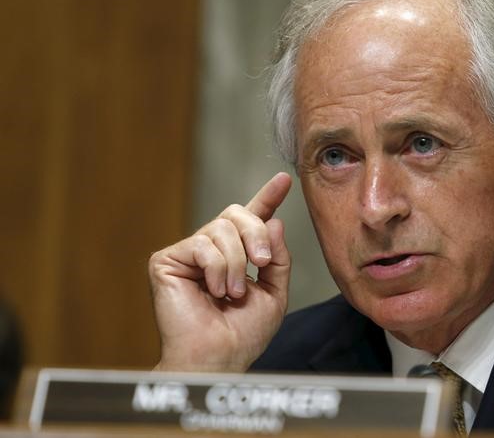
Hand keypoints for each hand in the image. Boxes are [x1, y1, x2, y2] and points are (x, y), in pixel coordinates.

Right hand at [148, 172, 292, 371]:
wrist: (219, 356)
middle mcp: (212, 249)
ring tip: (232, 293)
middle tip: (261, 264)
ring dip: (236, 262)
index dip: (268, 196)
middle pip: (236, 213)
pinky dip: (217, 269)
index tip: (285, 179)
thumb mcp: (274, 292)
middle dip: (256, 235)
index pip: (253, 217)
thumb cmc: (243, 333)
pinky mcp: (166, 260)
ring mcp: (189, 253)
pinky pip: (201, 244)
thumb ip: (278, 257)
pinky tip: (215, 291)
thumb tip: (274, 220)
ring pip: (220, 227)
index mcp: (237, 254)